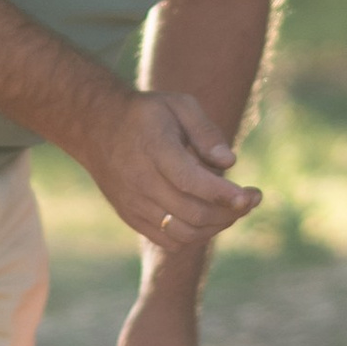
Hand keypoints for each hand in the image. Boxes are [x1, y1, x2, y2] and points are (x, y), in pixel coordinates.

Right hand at [79, 87, 259, 254]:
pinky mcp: (131, 217)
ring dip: (215, 227)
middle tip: (251, 199)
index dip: (224, 194)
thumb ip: (205, 130)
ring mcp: (134, 203)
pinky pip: (168, 240)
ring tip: (232, 210)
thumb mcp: (178, 104)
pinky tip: (207, 218)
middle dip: (230, 212)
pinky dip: (194, 236)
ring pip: (183, 232)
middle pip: (192, 213)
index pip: (192, 181)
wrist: (95, 127)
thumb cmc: (145, 114)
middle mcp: (141, 181)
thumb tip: (229, 162)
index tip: (251, 195)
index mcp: (154, 149)